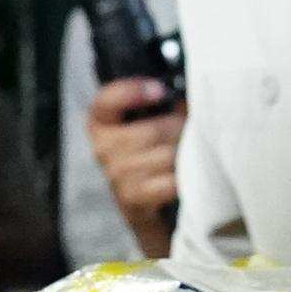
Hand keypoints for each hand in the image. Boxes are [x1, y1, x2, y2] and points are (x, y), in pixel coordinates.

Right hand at [86, 80, 182, 238]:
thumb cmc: (146, 151)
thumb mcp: (143, 122)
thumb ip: (159, 104)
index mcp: (100, 121)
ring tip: (187, 152)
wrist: (140, 200)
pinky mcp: (132, 197)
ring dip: (185, 153)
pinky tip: (183, 174)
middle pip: (155, 131)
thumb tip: (185, 97)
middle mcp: (102, 147)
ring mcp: (116, 174)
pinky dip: (183, 177)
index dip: (134, 92)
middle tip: (190, 130)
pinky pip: (171, 181)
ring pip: (167, 156)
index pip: (108, 100)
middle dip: (180, 129)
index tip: (160, 90)